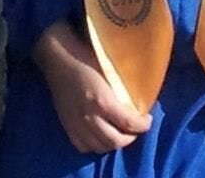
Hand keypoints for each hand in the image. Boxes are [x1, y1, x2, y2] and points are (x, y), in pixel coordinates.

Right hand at [34, 22, 151, 154]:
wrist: (56, 57)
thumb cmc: (84, 56)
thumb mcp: (107, 70)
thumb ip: (120, 88)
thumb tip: (137, 98)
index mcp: (102, 100)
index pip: (129, 123)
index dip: (143, 125)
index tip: (148, 119)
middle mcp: (90, 117)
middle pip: (116, 141)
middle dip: (131, 137)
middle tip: (135, 128)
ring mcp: (76, 124)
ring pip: (100, 147)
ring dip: (113, 143)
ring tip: (120, 133)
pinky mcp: (66, 126)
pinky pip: (83, 146)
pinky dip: (95, 145)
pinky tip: (100, 135)